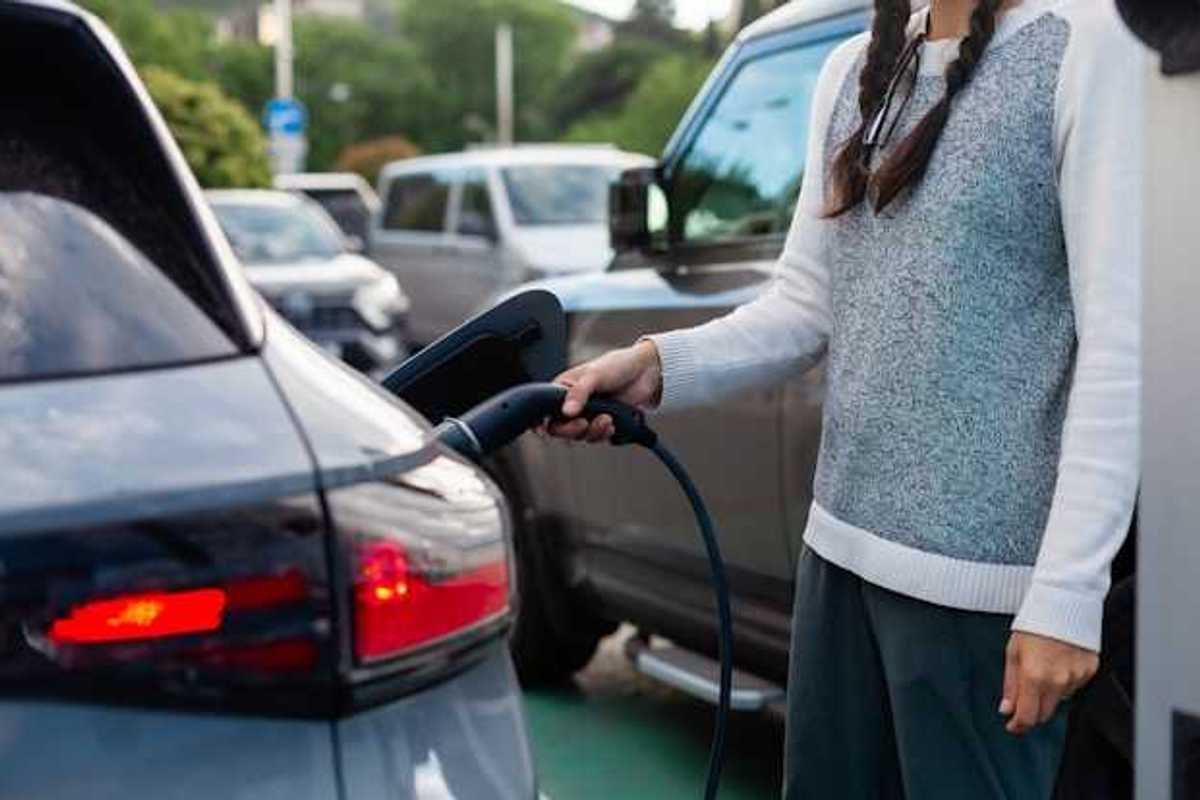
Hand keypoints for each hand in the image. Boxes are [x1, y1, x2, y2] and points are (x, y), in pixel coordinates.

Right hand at [544, 339, 662, 442]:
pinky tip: (612, 422)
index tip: (544, 430)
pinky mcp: (602, 423)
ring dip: (593, 431)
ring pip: (579, 435)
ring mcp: (587, 415)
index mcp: (563, 389)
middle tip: (583, 424)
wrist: (645, 372)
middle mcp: (572, 404)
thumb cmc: (616, 366)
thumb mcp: (594, 375)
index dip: (541, 422)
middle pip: (560, 429)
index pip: (544, 410)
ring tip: (606, 418)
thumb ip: (578, 393)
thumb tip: (566, 411)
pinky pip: (596, 437)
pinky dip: (604, 433)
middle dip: (572, 430)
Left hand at [1000, 631, 1097, 734]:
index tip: (1013, 726)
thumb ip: (1010, 684)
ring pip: (1060, 699)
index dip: (1018, 726)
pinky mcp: (1090, 671)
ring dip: (1048, 693)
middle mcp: (1058, 680)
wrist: (1064, 603)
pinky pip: (1074, 686)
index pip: (1028, 716)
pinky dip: (1064, 681)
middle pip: (1045, 713)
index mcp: (1034, 676)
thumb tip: (1006, 709)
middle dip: (1032, 711)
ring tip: (1043, 667)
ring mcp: (1077, 677)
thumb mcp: (1013, 652)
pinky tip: (1058, 662)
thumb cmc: (1035, 624)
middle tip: (1022, 701)